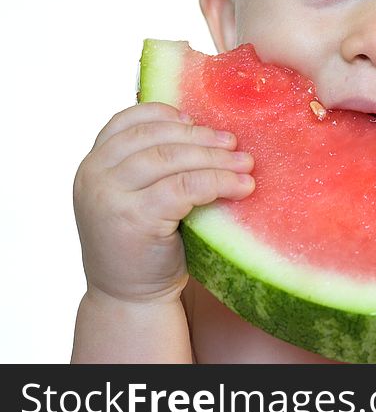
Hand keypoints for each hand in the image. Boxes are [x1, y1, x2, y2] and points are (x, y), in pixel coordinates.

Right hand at [73, 102, 253, 304]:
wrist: (129, 297)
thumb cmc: (144, 243)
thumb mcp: (138, 196)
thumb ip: (152, 165)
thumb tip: (207, 131)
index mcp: (94, 164)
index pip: (126, 121)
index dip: (164, 114)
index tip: (196, 118)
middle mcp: (94, 175)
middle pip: (155, 138)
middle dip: (201, 138)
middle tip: (234, 144)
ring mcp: (109, 196)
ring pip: (171, 159)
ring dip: (215, 159)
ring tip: (246, 164)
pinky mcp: (134, 217)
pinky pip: (184, 187)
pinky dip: (217, 182)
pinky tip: (240, 187)